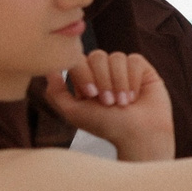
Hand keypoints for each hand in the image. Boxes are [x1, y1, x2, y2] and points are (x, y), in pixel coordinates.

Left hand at [44, 51, 173, 161]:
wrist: (139, 134)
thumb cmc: (106, 126)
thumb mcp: (73, 113)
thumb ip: (55, 93)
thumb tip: (49, 70)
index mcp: (86, 80)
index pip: (78, 59)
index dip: (84, 74)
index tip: (91, 95)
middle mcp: (103, 72)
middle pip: (97, 56)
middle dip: (103, 80)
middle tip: (109, 102)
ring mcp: (123, 69)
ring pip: (117, 57)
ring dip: (119, 82)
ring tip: (123, 102)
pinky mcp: (142, 69)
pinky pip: (134, 60)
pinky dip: (133, 79)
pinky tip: (135, 96)